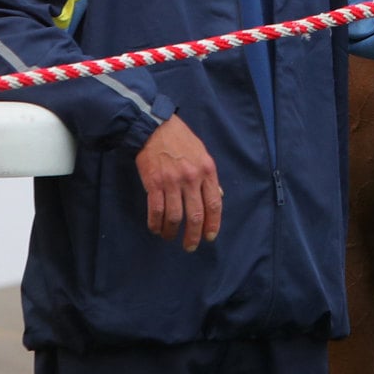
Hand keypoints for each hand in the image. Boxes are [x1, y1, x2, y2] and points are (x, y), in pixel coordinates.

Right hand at [135, 115, 221, 251]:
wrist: (155, 128)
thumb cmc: (181, 140)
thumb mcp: (202, 154)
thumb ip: (210, 177)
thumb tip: (218, 197)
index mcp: (207, 170)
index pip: (214, 203)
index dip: (213, 223)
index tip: (210, 236)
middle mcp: (191, 178)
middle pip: (195, 215)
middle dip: (193, 235)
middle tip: (190, 246)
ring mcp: (172, 182)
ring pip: (175, 216)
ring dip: (172, 232)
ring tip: (169, 237)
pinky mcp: (154, 184)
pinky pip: (156, 210)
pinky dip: (156, 223)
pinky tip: (156, 228)